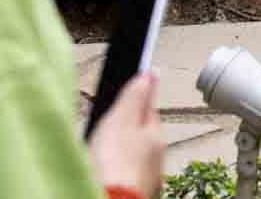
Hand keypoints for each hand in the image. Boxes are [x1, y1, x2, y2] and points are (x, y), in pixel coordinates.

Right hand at [87, 70, 165, 198]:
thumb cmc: (115, 163)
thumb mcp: (122, 119)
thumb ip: (135, 95)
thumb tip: (149, 74)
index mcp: (156, 133)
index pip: (149, 107)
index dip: (136, 98)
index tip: (128, 91)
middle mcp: (157, 155)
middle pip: (141, 132)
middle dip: (127, 127)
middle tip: (109, 123)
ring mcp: (147, 175)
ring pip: (134, 154)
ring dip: (121, 150)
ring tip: (103, 149)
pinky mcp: (134, 191)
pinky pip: (126, 173)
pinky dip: (117, 169)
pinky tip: (105, 170)